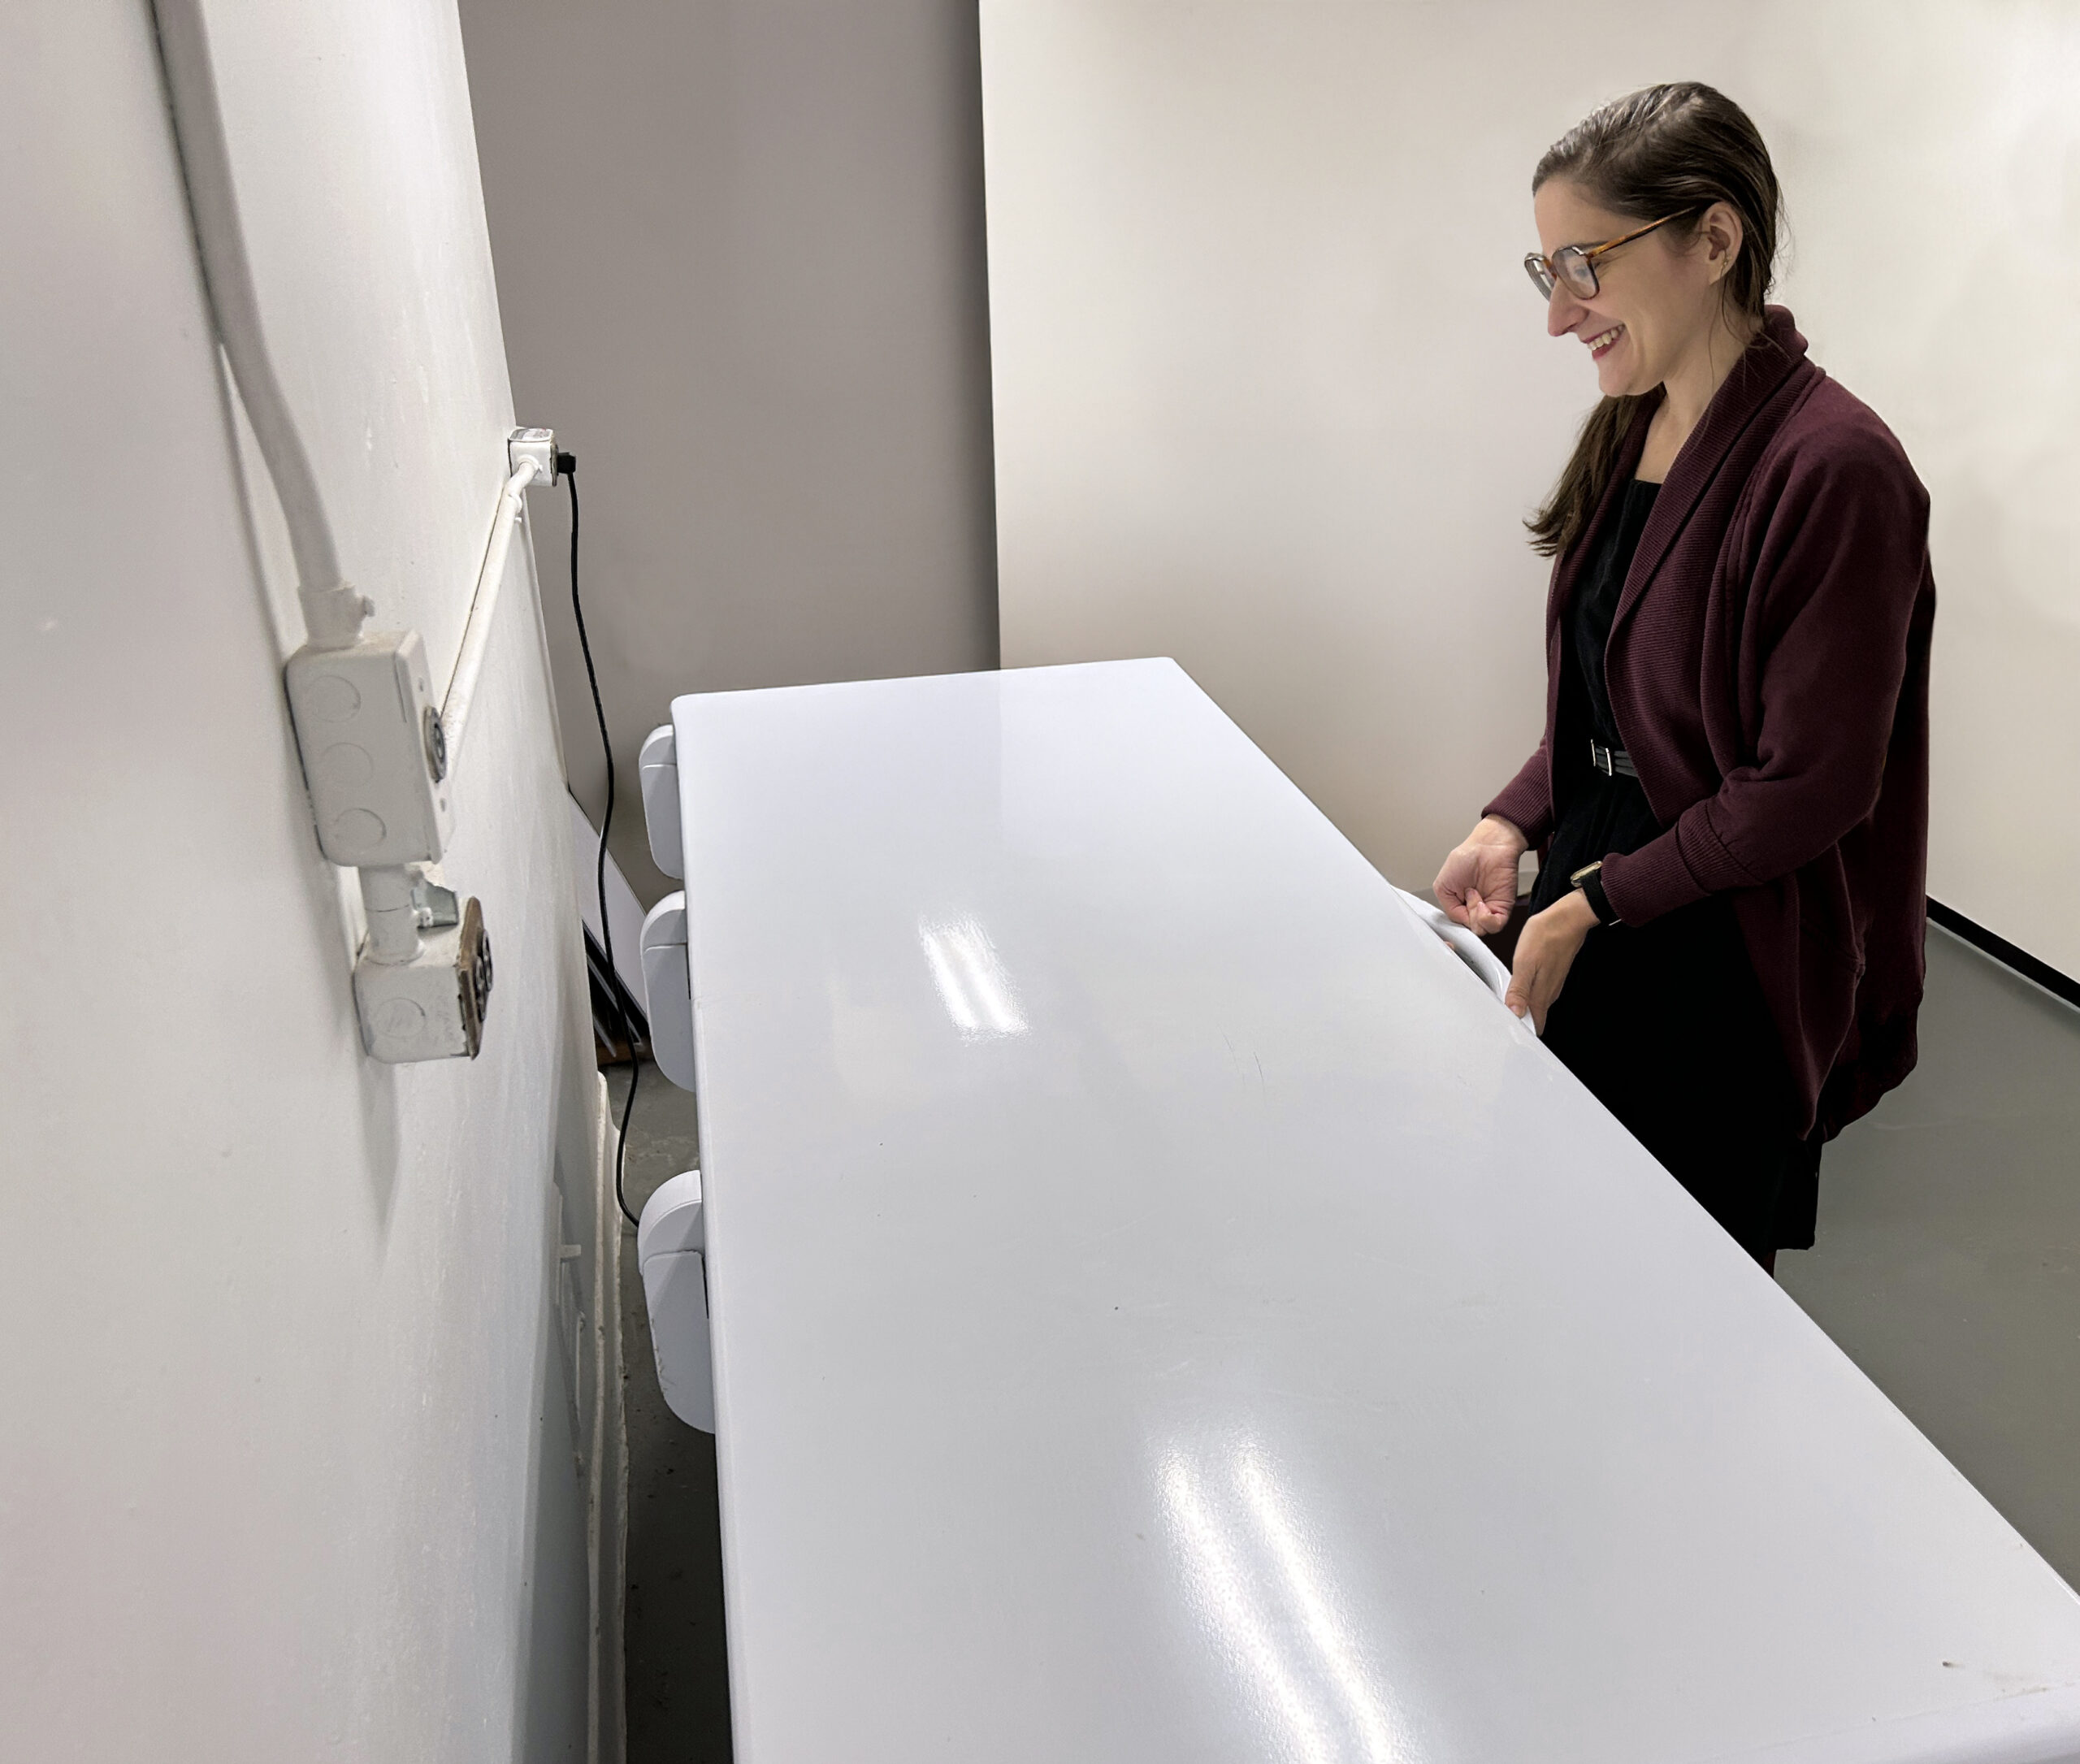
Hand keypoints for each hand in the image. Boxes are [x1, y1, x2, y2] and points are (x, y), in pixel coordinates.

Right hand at [1433, 816, 1526, 934]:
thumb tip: (1461, 922)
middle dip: (1466, 918)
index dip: (1456, 922)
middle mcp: (1475, 909)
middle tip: (1466, 899)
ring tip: (1474, 897)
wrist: (1489, 845)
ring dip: (1475, 918)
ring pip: (1482, 930)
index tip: (1455, 911)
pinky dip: (1486, 919)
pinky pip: (1495, 926)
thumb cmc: (1466, 857)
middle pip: (1469, 931)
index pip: (1457, 926)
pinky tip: (1481, 904)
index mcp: (1459, 905)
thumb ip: (1449, 908)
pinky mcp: (1503, 907)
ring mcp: (1489, 909)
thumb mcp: (1442, 886)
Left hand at [1505, 889, 1597, 1034]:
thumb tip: (1515, 1013)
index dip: (1521, 1032)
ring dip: (1523, 1008)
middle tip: (1502, 1022)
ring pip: (1537, 1005)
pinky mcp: (1553, 974)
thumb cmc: (1547, 935)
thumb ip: (1519, 990)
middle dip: (1520, 1023)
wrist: (1568, 918)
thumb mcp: (1525, 962)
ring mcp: (1552, 984)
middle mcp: (1549, 993)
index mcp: (1541, 994)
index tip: (1507, 1033)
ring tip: (1507, 1007)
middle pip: (1536, 1018)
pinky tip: (1519, 988)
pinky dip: (1528, 995)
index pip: (1535, 1025)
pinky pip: (1539, 992)